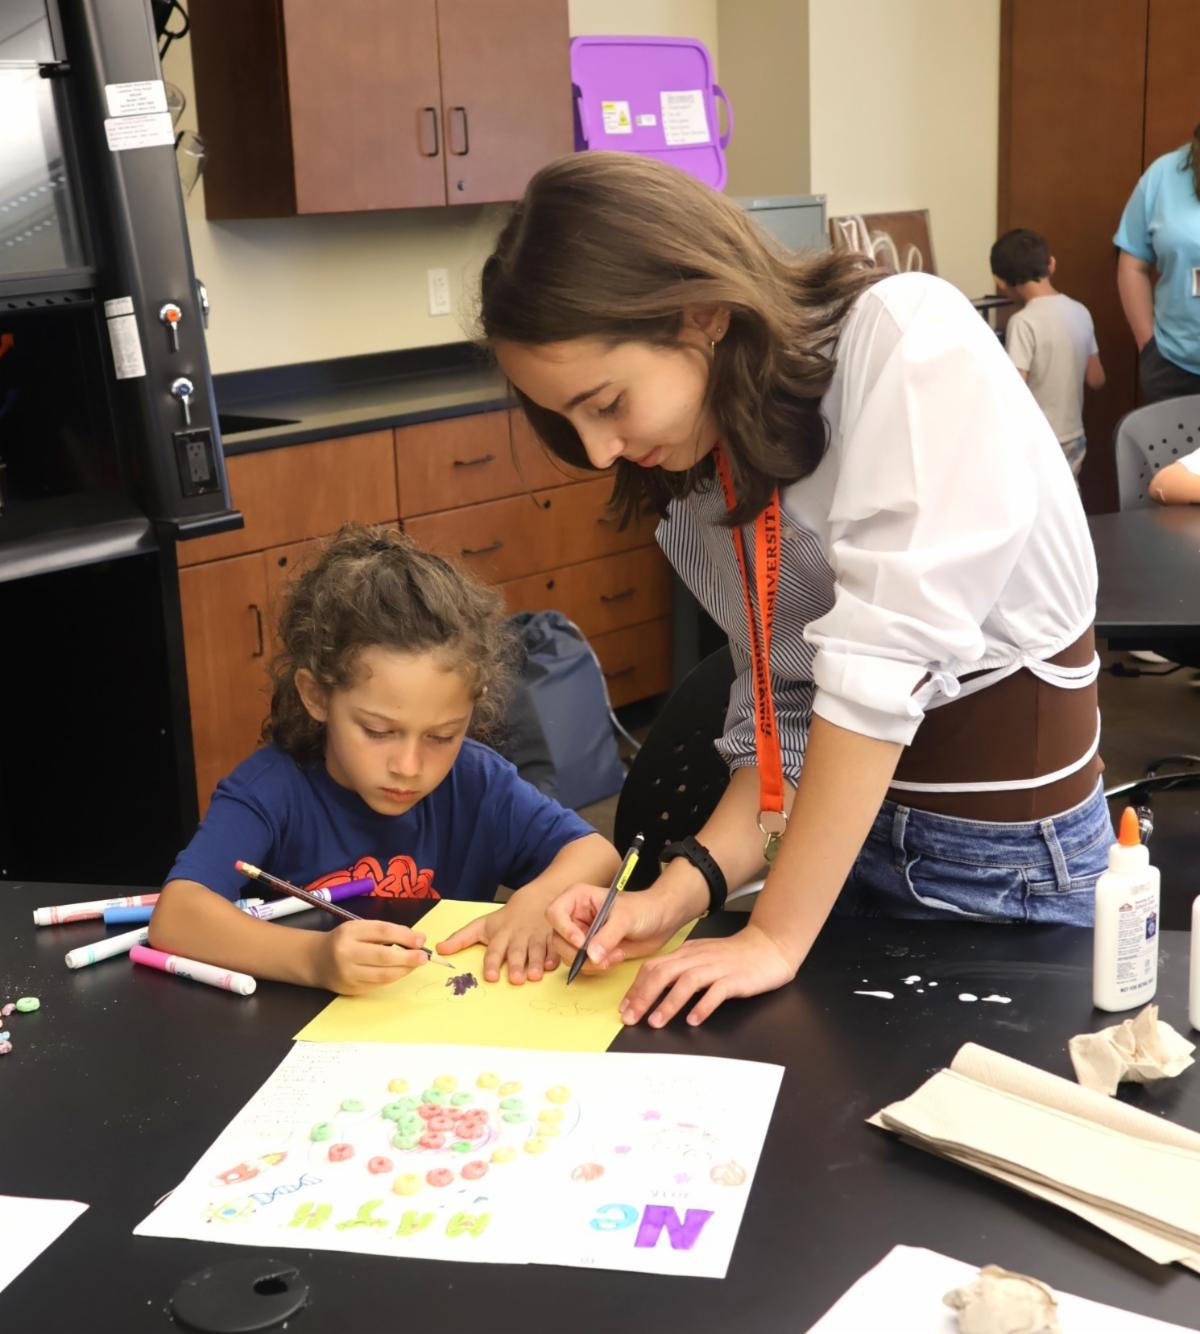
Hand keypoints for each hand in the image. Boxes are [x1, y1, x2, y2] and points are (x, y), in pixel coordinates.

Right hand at [312, 920, 427, 995]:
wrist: (316, 960)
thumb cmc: (344, 941)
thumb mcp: (359, 928)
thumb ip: (384, 932)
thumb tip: (416, 939)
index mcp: (350, 932)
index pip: (382, 931)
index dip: (404, 935)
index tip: (421, 939)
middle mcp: (346, 953)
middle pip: (383, 956)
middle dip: (408, 957)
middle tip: (424, 957)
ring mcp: (348, 973)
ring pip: (382, 974)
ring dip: (404, 969)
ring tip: (417, 964)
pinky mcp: (351, 988)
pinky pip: (378, 983)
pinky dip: (394, 977)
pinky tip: (402, 971)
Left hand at [435, 890, 559, 983]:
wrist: (537, 899)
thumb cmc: (507, 918)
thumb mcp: (482, 925)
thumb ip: (461, 938)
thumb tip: (439, 950)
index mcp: (500, 935)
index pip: (494, 950)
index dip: (492, 963)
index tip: (490, 976)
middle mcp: (518, 937)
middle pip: (516, 952)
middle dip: (515, 965)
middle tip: (515, 979)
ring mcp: (536, 936)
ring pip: (536, 951)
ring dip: (535, 963)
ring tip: (534, 976)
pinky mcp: (552, 937)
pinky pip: (554, 947)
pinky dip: (554, 956)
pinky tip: (553, 966)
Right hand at [546, 884, 681, 973]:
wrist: (661, 921)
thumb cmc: (644, 909)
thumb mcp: (626, 918)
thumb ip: (607, 936)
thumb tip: (590, 956)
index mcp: (578, 898)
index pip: (554, 913)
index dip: (564, 929)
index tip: (581, 941)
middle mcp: (575, 916)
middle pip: (558, 940)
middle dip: (579, 953)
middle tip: (601, 956)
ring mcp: (582, 935)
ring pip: (569, 956)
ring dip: (590, 963)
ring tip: (615, 956)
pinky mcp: (590, 951)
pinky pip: (583, 965)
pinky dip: (597, 968)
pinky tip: (616, 958)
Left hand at [617, 923, 796, 1027]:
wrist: (769, 946)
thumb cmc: (734, 955)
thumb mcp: (701, 956)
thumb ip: (680, 968)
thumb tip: (653, 988)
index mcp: (686, 953)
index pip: (653, 967)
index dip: (636, 988)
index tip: (624, 1007)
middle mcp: (698, 958)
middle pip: (663, 974)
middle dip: (643, 997)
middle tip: (631, 1018)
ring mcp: (717, 968)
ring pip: (686, 982)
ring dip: (668, 1003)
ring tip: (656, 1022)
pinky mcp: (735, 979)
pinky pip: (717, 992)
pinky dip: (703, 1006)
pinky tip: (693, 1019)